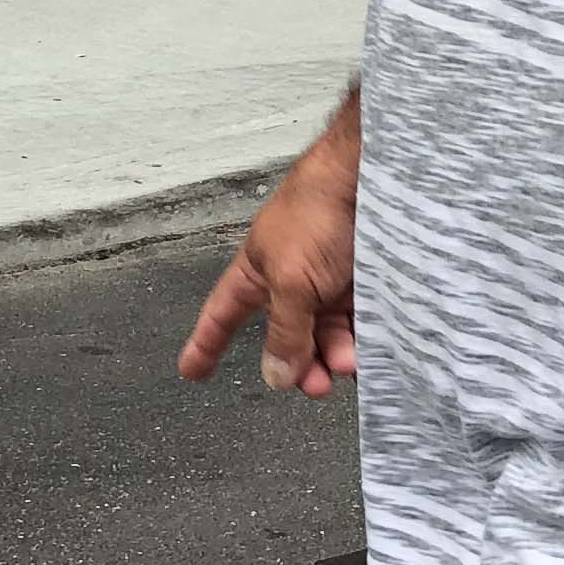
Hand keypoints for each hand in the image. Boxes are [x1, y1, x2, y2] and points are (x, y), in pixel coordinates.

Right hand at [179, 124, 358, 394]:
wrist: (370, 179)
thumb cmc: (317, 213)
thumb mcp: (291, 280)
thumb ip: (283, 331)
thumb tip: (275, 377)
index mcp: (258, 273)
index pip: (223, 314)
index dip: (206, 343)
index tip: (192, 372)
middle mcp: (292, 282)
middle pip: (287, 338)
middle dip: (299, 365)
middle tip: (316, 385)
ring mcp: (330, 284)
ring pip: (328, 337)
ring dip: (335, 355)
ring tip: (349, 363)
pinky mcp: (366, 285)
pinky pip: (359, 325)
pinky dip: (362, 342)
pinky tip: (369, 351)